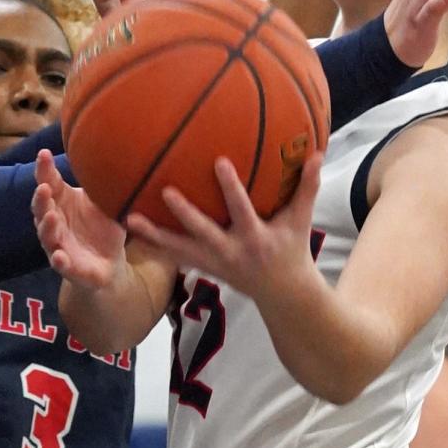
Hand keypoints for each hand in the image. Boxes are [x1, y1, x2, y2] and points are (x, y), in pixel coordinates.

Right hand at [32, 150, 125, 286]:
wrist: (110, 262)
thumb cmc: (101, 227)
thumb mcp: (103, 202)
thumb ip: (99, 182)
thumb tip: (111, 149)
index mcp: (61, 202)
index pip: (48, 183)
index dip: (43, 169)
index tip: (43, 154)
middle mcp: (54, 222)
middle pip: (41, 209)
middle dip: (41, 199)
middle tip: (44, 187)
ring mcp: (58, 245)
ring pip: (47, 236)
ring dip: (46, 227)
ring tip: (50, 216)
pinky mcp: (68, 267)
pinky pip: (60, 264)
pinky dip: (58, 260)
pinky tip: (59, 256)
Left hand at [127, 154, 323, 303]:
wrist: (281, 294)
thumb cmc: (292, 249)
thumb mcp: (301, 221)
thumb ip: (307, 188)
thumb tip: (317, 153)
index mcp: (255, 238)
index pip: (242, 210)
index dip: (231, 188)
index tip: (219, 161)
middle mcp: (231, 252)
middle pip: (204, 232)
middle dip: (185, 214)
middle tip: (165, 191)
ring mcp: (214, 263)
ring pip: (180, 250)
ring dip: (155, 235)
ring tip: (130, 220)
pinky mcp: (203, 269)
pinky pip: (174, 258)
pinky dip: (154, 247)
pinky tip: (132, 234)